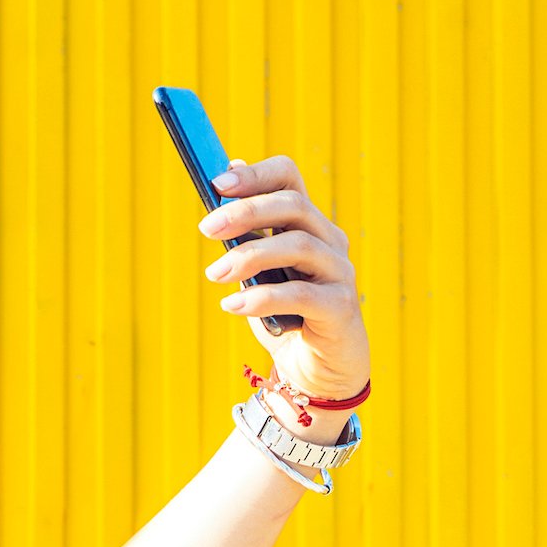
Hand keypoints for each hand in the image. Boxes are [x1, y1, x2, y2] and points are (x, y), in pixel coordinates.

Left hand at [199, 154, 370, 401]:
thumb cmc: (285, 317)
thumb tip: (223, 182)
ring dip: (250, 256)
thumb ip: (244, 234)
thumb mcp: (258, 274)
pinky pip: (302, 295)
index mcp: (307, 225)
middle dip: (246, 212)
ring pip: (299, 245)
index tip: (218, 183)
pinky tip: (233, 305)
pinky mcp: (341, 309)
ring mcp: (339, 273)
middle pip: (294, 206)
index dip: (256, 175)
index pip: (289, 180)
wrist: (316, 371)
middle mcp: (329, 241)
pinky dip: (262, 298)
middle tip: (205, 228)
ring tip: (215, 274)